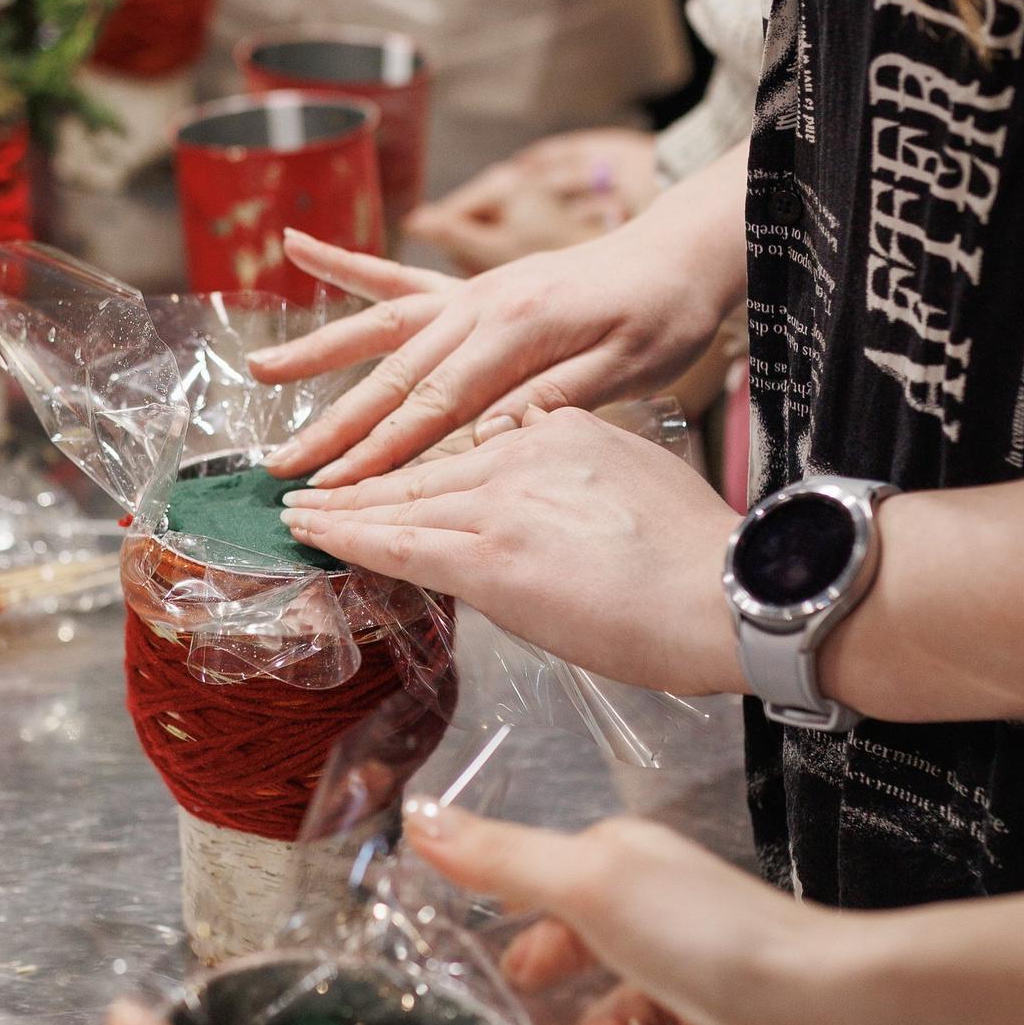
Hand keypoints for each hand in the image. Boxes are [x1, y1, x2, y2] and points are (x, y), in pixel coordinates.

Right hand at [254, 136, 750, 483]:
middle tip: (280, 469)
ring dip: (319, 352)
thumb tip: (485, 437)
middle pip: (394, 375)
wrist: (681, 252)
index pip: (435, 406)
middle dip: (333, 426)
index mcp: (519, 330)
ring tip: (257, 372)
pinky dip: (347, 264)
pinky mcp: (475, 285)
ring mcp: (473, 291)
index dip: (381, 452)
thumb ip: (552, 400)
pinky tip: (296, 246)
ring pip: (382, 326)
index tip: (335, 490)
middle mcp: (483, 304)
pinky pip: (401, 275)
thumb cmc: (663, 317)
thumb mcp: (628, 369)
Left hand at [280, 405, 742, 691]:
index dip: (415, 465)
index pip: (466, 447)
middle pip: (422, 468)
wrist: (729, 593)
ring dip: (338, 508)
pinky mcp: (491, 557)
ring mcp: (503, 502)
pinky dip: (346, 536)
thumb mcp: (635, 478)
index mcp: (559, 431)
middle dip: (360, 481)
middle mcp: (522, 451)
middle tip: (307, 486)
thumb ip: (580, 470)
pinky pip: (400, 544)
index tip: (382, 475)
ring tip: (295, 510)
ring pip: (400, 501)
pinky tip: (309, 533)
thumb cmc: (698, 559)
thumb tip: (547, 489)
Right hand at [404, 800, 882, 1024]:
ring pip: (625, 1000)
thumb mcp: (589, 888)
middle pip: (584, 939)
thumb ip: (505, 860)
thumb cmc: (716, 943)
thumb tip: (422, 818)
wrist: (830, 1015)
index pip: (548, 873)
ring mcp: (699, 970)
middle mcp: (665, 908)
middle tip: (522, 1005)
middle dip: (552, 974)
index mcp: (629, 862)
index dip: (508, 906)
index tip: (464, 940)